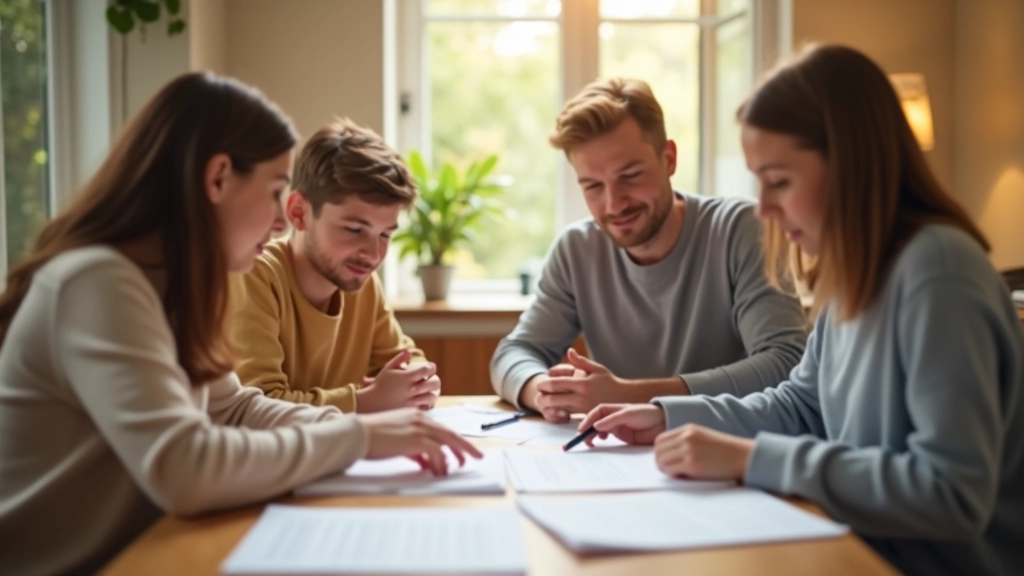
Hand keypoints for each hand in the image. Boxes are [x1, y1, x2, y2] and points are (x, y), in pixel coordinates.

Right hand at [356, 350, 439, 412]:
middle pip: (434, 383)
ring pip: (432, 397)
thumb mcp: (388, 368)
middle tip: (429, 380)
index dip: (431, 367)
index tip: (429, 368)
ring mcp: (412, 401)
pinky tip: (422, 401)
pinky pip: (426, 408)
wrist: (372, 402)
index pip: (427, 369)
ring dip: (431, 392)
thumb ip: (400, 358)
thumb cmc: (380, 383)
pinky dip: (427, 404)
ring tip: (427, 391)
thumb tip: (410, 351)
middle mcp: (411, 389)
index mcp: (407, 377)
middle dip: (434, 380)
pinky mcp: (410, 411)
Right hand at [357, 408, 482, 475]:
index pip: (442, 429)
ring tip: (459, 468)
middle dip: (466, 446)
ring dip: (455, 457)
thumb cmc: (372, 437)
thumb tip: (425, 462)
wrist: (358, 433)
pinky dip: (441, 464)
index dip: (454, 441)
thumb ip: (413, 450)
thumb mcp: (397, 441)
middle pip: (451, 434)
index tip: (461, 451)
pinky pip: (436, 453)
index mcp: (417, 416)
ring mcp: (420, 428)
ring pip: (447, 442)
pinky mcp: (416, 439)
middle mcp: (422, 420)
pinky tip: (441, 472)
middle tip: (477, 456)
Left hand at [534, 349, 629, 419]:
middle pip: (552, 399)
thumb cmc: (610, 382)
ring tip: (545, 402)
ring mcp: (582, 408)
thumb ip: (581, 362)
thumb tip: (569, 351)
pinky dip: (558, 414)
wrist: (624, 399)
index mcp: (582, 384)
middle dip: (542, 398)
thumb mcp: (597, 369)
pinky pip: (566, 417)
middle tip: (539, 395)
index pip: (556, 384)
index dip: (544, 384)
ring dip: (548, 407)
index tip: (540, 385)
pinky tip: (556, 410)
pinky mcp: (584, 417)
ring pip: (557, 410)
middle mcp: (580, 397)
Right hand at [577, 403, 665, 445]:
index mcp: (614, 408)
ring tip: (590, 442)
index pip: (597, 412)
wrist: (663, 423)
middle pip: (596, 422)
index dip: (588, 419)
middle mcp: (614, 418)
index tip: (582, 429)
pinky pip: (608, 439)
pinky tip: (601, 442)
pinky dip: (601, 440)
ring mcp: (618, 428)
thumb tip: (595, 426)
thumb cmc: (648, 413)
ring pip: (600, 431)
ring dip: (593, 436)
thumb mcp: (629, 414)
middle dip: (587, 430)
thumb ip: (612, 420)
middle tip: (583, 439)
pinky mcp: (623, 437)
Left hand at [653, 424, 753, 479]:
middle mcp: (686, 437)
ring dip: (666, 469)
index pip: (660, 439)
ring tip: (677, 473)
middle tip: (668, 469)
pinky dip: (673, 475)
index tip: (665, 459)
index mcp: (688, 429)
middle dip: (660, 461)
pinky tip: (683, 476)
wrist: (744, 457)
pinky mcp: (693, 464)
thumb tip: (667, 454)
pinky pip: (671, 471)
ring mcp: (689, 450)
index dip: (660, 451)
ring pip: (662, 461)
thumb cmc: (725, 451)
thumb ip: (685, 441)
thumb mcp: (703, 437)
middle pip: (658, 450)